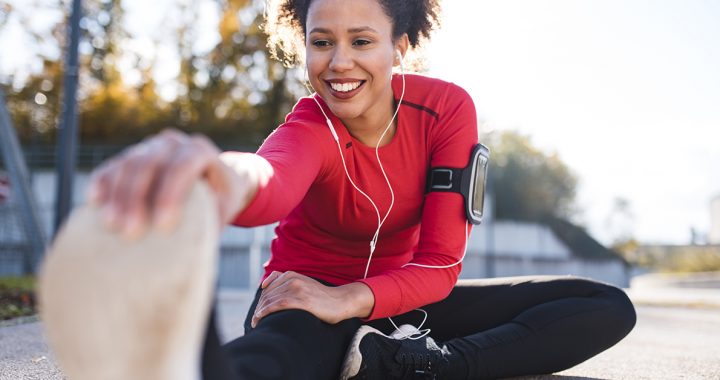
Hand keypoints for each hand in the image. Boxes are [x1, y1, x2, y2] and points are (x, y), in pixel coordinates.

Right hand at [87, 129, 254, 237]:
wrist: (212, 179)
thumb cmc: (219, 198)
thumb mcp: (224, 207)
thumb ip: (211, 219)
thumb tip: (194, 250)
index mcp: (199, 151)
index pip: (182, 166)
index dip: (171, 193)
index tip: (163, 225)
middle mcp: (173, 143)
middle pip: (149, 163)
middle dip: (137, 198)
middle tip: (130, 232)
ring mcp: (150, 147)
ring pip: (128, 163)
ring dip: (117, 195)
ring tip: (111, 225)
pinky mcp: (131, 156)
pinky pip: (112, 166)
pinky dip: (102, 183)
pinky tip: (95, 203)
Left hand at [251, 271, 374, 327]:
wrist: (341, 301)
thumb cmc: (322, 297)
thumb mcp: (304, 285)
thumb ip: (289, 284)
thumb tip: (268, 289)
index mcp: (291, 275)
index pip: (268, 287)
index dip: (260, 300)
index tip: (257, 312)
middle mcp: (292, 279)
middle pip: (267, 294)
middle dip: (258, 308)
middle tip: (254, 321)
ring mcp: (297, 289)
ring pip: (270, 300)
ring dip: (259, 312)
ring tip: (255, 323)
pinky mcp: (301, 300)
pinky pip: (277, 305)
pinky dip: (265, 312)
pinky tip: (260, 318)